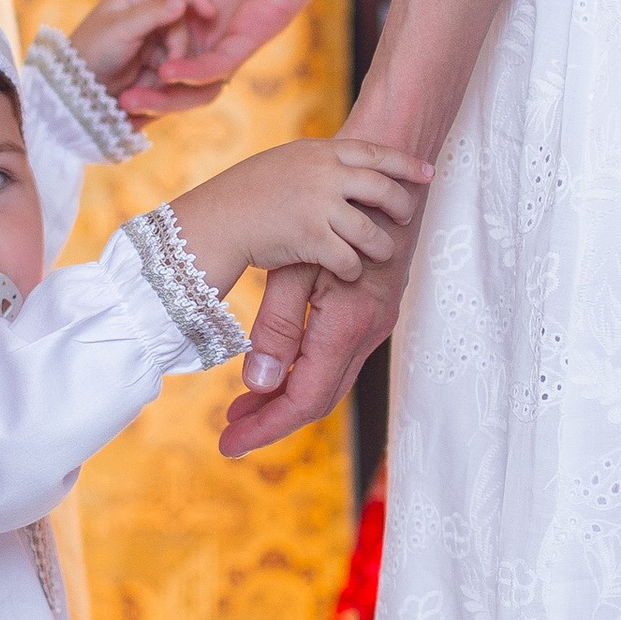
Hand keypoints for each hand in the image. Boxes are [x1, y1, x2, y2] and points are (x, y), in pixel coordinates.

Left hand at [65, 0, 203, 100]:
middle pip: (182, 22)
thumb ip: (152, 13)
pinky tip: (151, 85)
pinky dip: (168, 77)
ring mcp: (151, 38)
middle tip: (166, 67)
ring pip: (181, 46)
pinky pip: (174, 66)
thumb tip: (181, 1)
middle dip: (179, 44)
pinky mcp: (154, 61)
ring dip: (173, 64)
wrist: (77, 91)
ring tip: (155, 79)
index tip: (211, 13)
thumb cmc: (91, 53)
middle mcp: (146, 14)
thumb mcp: (120, 30)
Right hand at [97, 0, 350, 117]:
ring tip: (133, 101)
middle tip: (112, 102)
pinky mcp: (254, 35)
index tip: (97, 68)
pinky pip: (221, 64)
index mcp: (193, 1)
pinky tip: (168, 74)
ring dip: (167, 95)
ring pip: (197, 80)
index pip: (157, 37)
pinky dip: (195, 74)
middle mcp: (212, 25)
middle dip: (145, 89)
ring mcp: (233, 33)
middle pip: (173, 70)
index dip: (131, 57)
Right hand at [167, 134, 429, 297]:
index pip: (374, 153)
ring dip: (382, 246)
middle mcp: (323, 174)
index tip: (428, 172)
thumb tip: (345, 169)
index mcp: (318, 151)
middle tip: (407, 216)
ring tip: (382, 253)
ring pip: (372, 231)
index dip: (405, 164)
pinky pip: (350, 259)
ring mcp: (319, 205)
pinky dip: (353, 269)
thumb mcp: (283, 163)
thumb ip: (316, 164)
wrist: (215, 220)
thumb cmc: (245, 196)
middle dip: (401, 205)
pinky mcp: (311, 239)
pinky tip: (348, 272)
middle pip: (382, 188)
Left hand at [216, 229, 415, 456]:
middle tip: (229, 432)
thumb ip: (278, 326)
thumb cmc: (336, 210)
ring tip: (243, 406)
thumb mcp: (296, 264)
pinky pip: (337, 359)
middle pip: (318, 398)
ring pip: (329, 381)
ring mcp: (375, 325)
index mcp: (349, 323)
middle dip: (272, 419)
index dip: (265, 425)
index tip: (228, 444)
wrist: (392, 175)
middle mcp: (369, 332)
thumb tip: (258, 384)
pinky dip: (304, 374)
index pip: (304, 398)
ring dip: (286, 397)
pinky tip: (276, 372)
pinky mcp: (372, 315)